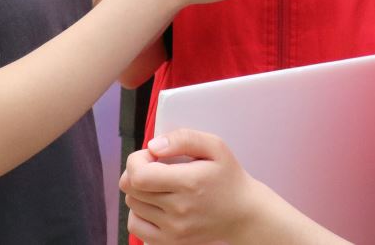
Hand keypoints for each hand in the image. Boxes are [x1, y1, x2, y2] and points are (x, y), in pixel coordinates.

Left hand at [121, 129, 267, 244]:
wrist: (243, 214)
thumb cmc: (229, 179)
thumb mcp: (214, 147)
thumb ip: (183, 139)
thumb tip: (154, 146)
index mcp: (189, 183)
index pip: (139, 175)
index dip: (137, 160)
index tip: (151, 156)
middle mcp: (179, 210)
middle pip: (131, 188)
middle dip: (137, 171)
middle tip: (155, 167)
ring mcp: (173, 229)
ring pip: (132, 204)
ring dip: (139, 190)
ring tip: (160, 185)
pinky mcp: (170, 241)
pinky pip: (135, 225)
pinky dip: (139, 212)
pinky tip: (155, 203)